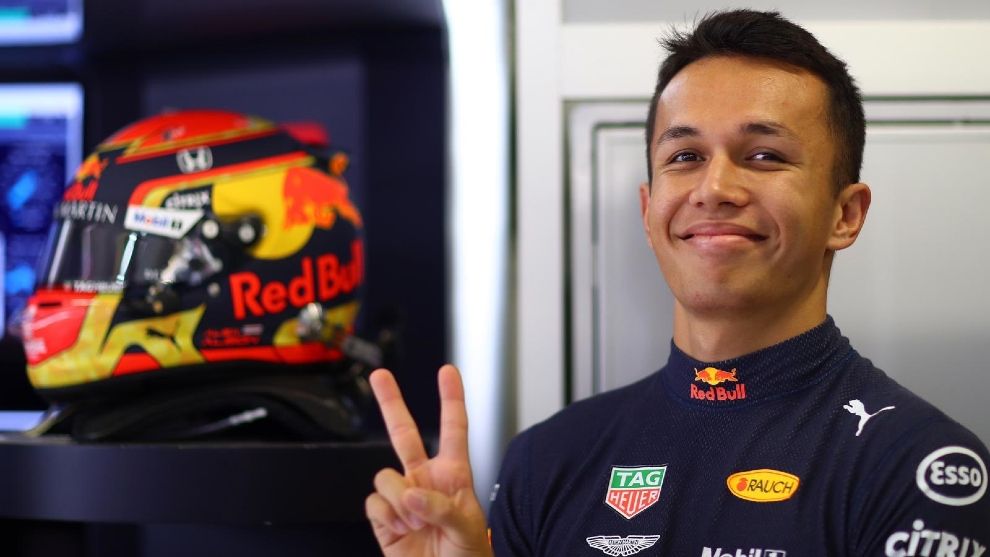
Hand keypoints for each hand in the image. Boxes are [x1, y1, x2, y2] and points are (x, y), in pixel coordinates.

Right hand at [366, 364, 492, 556]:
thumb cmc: (468, 556)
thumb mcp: (467, 529)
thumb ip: (442, 506)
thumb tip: (410, 493)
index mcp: (453, 475)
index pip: (453, 430)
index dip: (451, 399)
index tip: (448, 372)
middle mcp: (424, 480)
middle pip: (404, 433)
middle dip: (390, 402)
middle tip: (379, 375)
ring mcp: (402, 498)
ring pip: (385, 475)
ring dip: (399, 499)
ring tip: (416, 522)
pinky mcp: (383, 518)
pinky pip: (373, 503)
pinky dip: (386, 516)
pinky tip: (400, 529)